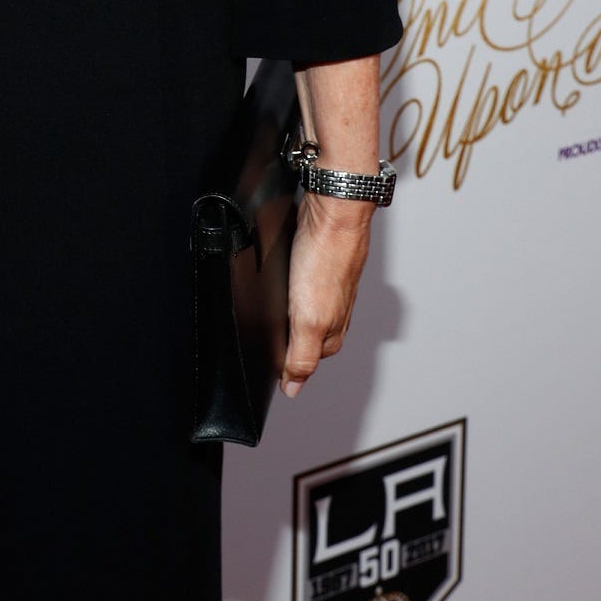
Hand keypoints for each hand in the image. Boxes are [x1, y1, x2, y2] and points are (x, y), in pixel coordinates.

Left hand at [280, 192, 373, 397]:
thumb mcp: (308, 320)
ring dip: (287, 311)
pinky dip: (289, 286)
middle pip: (306, 336)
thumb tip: (292, 390)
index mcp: (332, 332)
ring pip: (304, 309)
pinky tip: (281, 279)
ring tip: (270, 308)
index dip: (285, 363)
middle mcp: (334, 311)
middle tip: (265, 335)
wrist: (333, 210)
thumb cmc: (325, 259)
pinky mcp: (319, 263)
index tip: (268, 362)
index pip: (306, 361)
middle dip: (285, 338)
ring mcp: (328, 286)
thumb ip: (301, 357)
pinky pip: (301, 283)